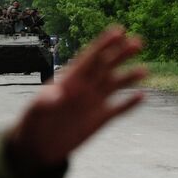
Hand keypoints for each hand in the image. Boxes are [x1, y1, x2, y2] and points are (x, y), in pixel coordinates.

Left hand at [6, 27, 147, 170]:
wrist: (38, 146)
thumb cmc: (33, 122)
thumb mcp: (35, 111)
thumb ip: (46, 101)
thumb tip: (58, 95)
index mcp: (69, 79)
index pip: (89, 58)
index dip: (104, 44)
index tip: (119, 31)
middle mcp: (84, 87)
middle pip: (106, 66)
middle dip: (121, 54)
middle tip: (138, 42)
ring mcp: (93, 102)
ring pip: (115, 85)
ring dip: (129, 77)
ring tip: (144, 70)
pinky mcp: (99, 120)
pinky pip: (117, 110)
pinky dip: (129, 104)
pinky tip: (142, 96)